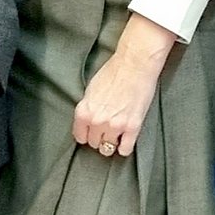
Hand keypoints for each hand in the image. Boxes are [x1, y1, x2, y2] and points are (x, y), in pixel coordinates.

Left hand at [73, 14, 174, 158]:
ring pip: (107, 149)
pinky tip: (126, 140)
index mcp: (84, 111)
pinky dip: (125, 147)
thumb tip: (89, 117)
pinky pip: (125, 149)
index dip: (86, 134)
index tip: (91, 132)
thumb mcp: (92, 89)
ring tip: (116, 136)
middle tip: (106, 130)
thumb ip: (88, 107)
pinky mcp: (132, 127)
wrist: (135, 64)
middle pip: (93, 143)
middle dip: (99, 137)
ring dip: (111, 143)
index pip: (79, 136)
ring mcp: (115, 126)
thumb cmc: (114, 71)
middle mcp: (97, 121)